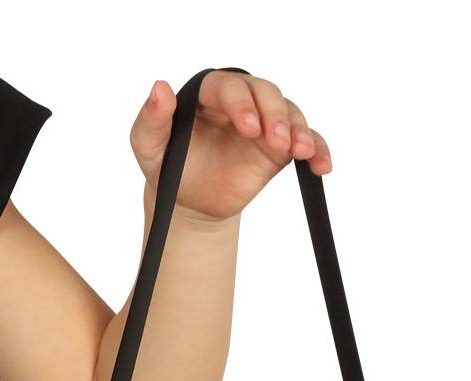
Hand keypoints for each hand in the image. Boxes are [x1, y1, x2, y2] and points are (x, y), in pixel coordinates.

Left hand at [129, 71, 331, 222]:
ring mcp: (263, 125)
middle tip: (276, 141)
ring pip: (290, 114)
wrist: (189, 202)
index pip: (230, 88)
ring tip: (302, 151)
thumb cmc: (168, 168)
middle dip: (275, 115)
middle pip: (267, 94)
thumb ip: (151, 119)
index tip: (248, 128)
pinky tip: (322, 165)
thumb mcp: (148, 146)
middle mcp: (241, 103)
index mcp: (209, 95)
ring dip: (299, 130)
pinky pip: (306, 142)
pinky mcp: (278, 149)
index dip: (242, 103)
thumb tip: (159, 88)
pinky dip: (318, 150)